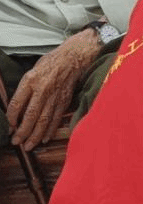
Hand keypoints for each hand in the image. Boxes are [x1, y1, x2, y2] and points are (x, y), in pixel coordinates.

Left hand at [7, 29, 99, 150]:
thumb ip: (24, 89)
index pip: (16, 104)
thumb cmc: (50, 63)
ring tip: (29, 145)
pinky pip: (56, 118)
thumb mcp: (32, 71)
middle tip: (16, 142)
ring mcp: (55, 96)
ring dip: (35, 135)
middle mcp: (42, 90)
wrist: (73, 58)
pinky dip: (50, 129)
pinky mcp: (64, 100)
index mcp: (30, 81)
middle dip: (22, 132)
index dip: (11, 118)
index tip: (9, 126)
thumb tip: (17, 108)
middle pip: (30, 116)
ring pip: (44, 120)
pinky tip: (45, 138)